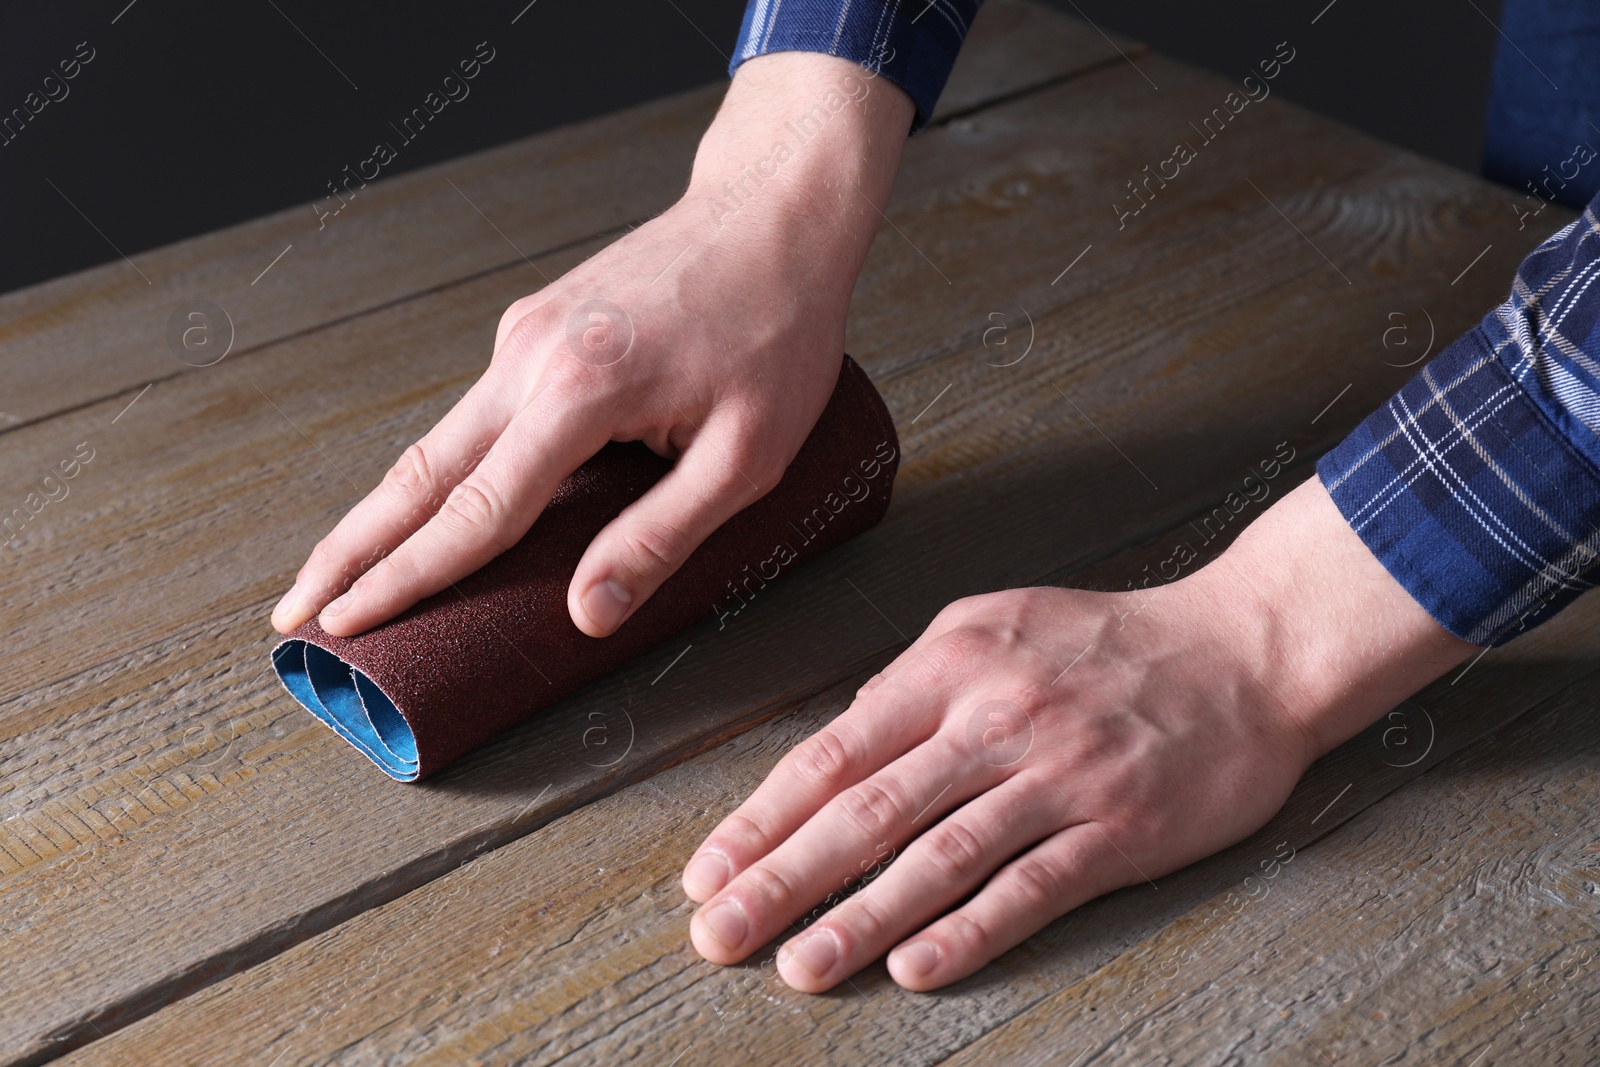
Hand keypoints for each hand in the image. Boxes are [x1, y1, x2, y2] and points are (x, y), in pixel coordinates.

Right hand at [271, 52, 913, 638]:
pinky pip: (473, 415)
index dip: (406, 578)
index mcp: (579, 390)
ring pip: (436, 441)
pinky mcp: (537, 329)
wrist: (773, 216)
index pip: (473, 510)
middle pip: (418, 472)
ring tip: (337, 574)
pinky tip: (425, 512)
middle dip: (349, 549)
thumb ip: (663, 536)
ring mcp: (525, 336)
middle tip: (293, 613)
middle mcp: (529, 356)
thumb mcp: (748, 454)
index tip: (345, 624)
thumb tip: (587, 613)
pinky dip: (437, 471)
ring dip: (382, 511)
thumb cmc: (775, 330)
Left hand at [681, 478, 1475, 990]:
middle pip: (867, 810)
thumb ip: (914, 683)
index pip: (833, 752)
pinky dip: (968, 932)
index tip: (708, 872)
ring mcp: (1057, 775)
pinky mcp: (1118, 827)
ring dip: (858, 918)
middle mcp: (994, 718)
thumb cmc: (1109, 641)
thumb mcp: (995, 625)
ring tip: (798, 967)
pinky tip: (914, 968)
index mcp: (950, 664)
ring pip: (937, 857)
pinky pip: (1029, 888)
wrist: (1246, 648)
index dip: (762, 819)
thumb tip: (840, 743)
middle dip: (780, 879)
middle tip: (717, 935)